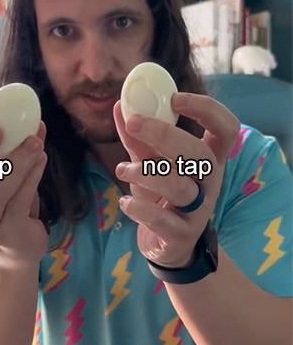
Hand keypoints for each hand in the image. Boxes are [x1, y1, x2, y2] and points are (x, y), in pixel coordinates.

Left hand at [113, 92, 239, 268]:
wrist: (168, 246)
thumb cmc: (162, 195)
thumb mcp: (150, 163)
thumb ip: (137, 137)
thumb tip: (118, 105)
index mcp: (208, 159)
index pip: (226, 129)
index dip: (207, 109)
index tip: (175, 98)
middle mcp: (209, 183)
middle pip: (200, 154)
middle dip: (165, 134)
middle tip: (134, 123)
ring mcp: (198, 211)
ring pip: (180, 186)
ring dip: (145, 172)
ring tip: (122, 170)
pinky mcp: (180, 236)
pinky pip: (162, 220)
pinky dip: (139, 208)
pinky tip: (125, 203)